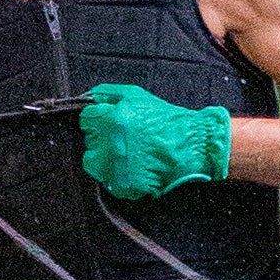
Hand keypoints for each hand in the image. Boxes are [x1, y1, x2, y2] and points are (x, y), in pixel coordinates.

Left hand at [82, 84, 230, 200]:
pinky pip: (109, 182)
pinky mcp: (123, 185)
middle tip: (123, 139)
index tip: (108, 124)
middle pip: (89, 142)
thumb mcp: (137, 95)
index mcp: (113, 118)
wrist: (193, 147)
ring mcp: (117, 166)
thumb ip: (108, 93)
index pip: (86, 120)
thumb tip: (87, 97)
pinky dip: (119, 177)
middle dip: (102, 139)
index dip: (98, 121)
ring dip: (106, 159)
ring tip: (128, 155)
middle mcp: (112, 143)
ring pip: (94, 163)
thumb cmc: (168, 121)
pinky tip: (134, 168)